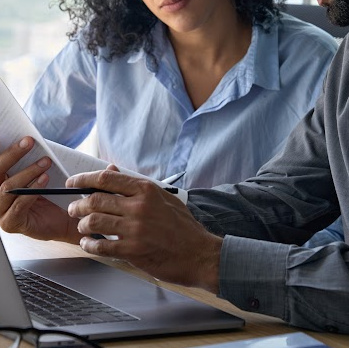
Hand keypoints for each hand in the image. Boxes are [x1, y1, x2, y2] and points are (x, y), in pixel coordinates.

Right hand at [0, 137, 79, 242]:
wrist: (67, 217)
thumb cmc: (51, 192)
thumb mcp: (37, 172)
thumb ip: (28, 160)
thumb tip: (27, 139)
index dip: (7, 150)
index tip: (20, 136)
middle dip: (13, 154)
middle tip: (30, 142)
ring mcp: (0, 212)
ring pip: (7, 188)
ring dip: (28, 172)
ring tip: (45, 162)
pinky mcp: (10, 223)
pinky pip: (18, 205)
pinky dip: (31, 191)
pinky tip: (44, 179)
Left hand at [66, 167, 222, 291]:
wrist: (198, 253)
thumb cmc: (182, 226)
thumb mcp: (163, 198)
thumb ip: (136, 186)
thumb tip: (111, 171)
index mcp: (146, 190)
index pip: (106, 179)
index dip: (84, 179)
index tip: (73, 182)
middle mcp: (139, 206)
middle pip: (95, 199)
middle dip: (78, 204)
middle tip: (73, 208)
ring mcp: (135, 229)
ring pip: (93, 221)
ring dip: (81, 224)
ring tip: (81, 226)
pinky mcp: (132, 250)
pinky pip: (100, 246)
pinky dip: (89, 245)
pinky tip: (88, 244)